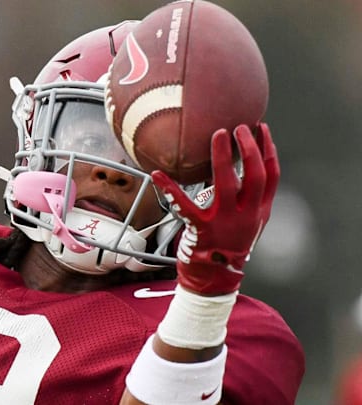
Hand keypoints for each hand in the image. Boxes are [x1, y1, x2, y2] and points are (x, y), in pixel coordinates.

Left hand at [152, 123, 278, 294]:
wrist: (215, 280)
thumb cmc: (226, 245)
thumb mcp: (246, 223)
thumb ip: (247, 199)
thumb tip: (238, 168)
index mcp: (259, 212)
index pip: (271, 176)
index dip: (268, 149)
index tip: (262, 128)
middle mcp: (246, 215)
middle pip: (255, 175)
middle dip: (249, 148)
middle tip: (239, 127)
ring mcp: (225, 222)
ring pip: (227, 183)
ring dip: (222, 157)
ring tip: (217, 135)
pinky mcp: (202, 230)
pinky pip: (184, 205)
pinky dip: (170, 188)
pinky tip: (157, 173)